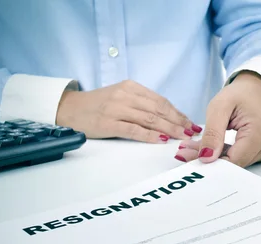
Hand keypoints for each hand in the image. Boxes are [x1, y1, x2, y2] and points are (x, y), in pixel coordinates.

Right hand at [56, 80, 201, 142]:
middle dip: (178, 122)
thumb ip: (141, 104)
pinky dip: (149, 135)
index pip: (160, 101)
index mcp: (130, 87)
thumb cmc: (97, 105)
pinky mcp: (108, 123)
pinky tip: (161, 139)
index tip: (190, 122)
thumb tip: (167, 118)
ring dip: (169, 129)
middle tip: (192, 132)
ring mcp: (116, 109)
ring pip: (150, 119)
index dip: (178, 112)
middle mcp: (125, 96)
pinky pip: (134, 130)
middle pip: (158, 109)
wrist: (68, 109)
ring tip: (182, 137)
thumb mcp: (120, 97)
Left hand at [173, 71, 260, 166]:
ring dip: (217, 158)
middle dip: (211, 159)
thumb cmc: (240, 93)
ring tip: (197, 147)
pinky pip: (243, 159)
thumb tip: (206, 158)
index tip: (190, 157)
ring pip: (238, 163)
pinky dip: (227, 155)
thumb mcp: (219, 107)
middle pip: (235, 163)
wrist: (258, 89)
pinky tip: (214, 147)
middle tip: (187, 151)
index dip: (211, 162)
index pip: (233, 161)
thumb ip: (212, 133)